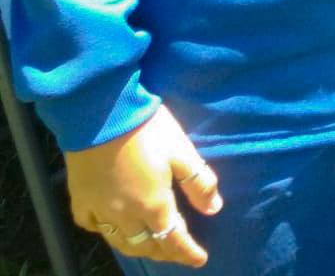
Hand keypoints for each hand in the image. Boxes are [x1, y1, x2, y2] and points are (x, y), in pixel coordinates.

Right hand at [67, 105, 220, 267]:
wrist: (100, 116)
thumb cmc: (148, 131)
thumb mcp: (183, 152)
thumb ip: (199, 183)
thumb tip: (214, 209)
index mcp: (153, 205)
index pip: (173, 239)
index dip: (187, 252)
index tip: (199, 259)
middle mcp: (125, 216)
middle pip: (146, 245)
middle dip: (164, 253)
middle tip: (178, 254)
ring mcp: (99, 210)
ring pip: (119, 241)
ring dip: (138, 248)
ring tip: (151, 248)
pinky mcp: (80, 199)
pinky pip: (94, 226)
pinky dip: (107, 233)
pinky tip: (112, 229)